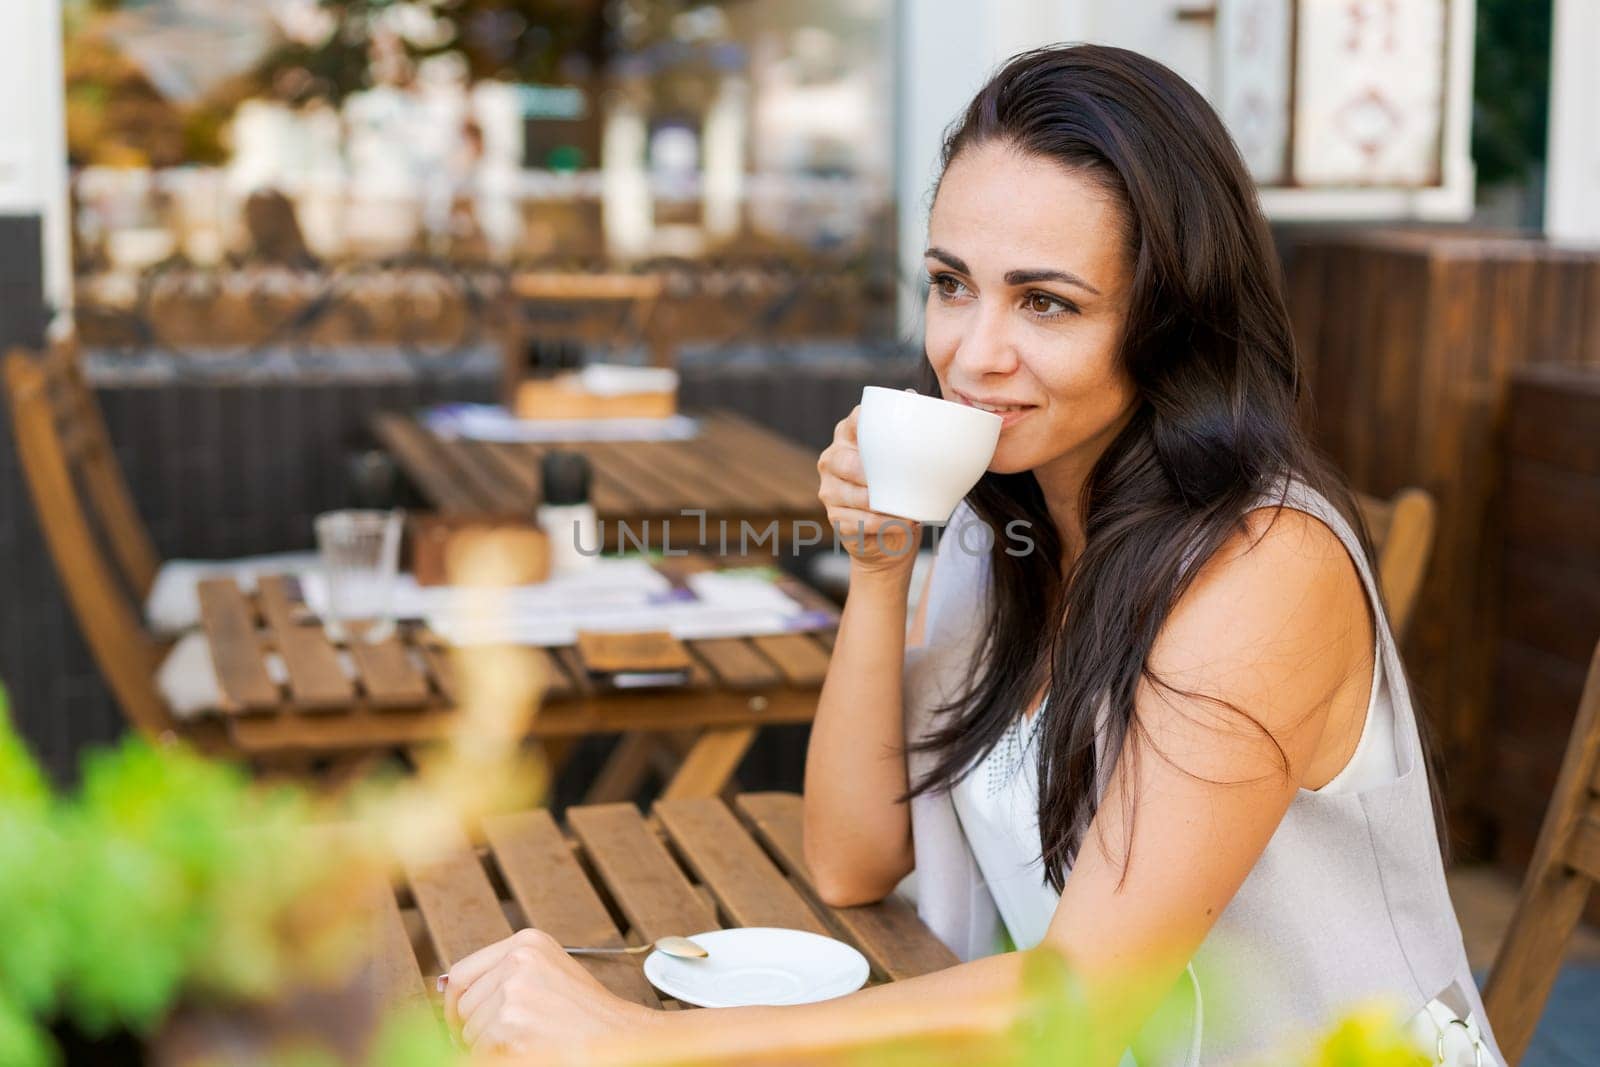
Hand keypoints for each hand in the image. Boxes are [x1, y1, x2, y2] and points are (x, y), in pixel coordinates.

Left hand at [444, 928, 659, 1059]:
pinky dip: (496, 1058)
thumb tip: (446, 988)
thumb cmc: (587, 1013)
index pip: (462, 973)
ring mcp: (514, 993)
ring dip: (488, 1045)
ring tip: (528, 1040)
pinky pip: (480, 1053)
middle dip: (473, 1028)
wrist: (618, 1037)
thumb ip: (504, 973)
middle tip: (505, 1037)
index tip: (457, 1021)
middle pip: (462, 1005)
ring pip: (469, 1033)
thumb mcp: (548, 972)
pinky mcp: (511, 1026)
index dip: (454, 1002)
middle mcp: (517, 961)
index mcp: (526, 943)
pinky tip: (528, 1049)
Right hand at [817, 405, 920, 576]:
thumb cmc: (898, 487)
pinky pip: (858, 521)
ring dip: (883, 504)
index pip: (855, 421)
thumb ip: (909, 432)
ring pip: (854, 495)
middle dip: (873, 474)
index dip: (869, 422)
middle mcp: (832, 459)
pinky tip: (903, 524)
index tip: (892, 430)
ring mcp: (829, 490)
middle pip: (847, 462)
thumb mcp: (903, 459)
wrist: (889, 534)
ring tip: (911, 509)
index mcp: (847, 436)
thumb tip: (914, 396)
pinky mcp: (835, 518)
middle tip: (903, 480)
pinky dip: (883, 524)